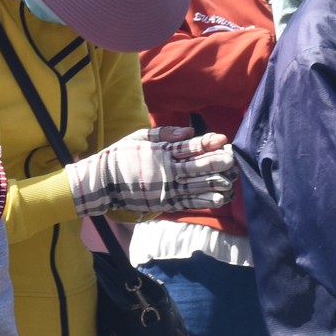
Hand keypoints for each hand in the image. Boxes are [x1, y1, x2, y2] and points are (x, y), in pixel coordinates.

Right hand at [66, 126, 235, 216]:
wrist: (103, 182)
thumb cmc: (121, 155)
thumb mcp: (139, 137)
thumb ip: (164, 134)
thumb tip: (189, 132)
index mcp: (161, 153)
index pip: (189, 147)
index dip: (207, 143)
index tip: (223, 139)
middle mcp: (167, 172)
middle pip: (198, 167)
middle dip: (218, 163)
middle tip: (232, 160)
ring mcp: (167, 189)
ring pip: (197, 187)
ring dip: (216, 183)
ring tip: (231, 180)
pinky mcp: (165, 203)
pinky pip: (189, 202)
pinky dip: (205, 200)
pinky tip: (219, 198)